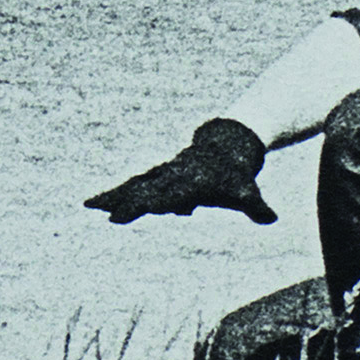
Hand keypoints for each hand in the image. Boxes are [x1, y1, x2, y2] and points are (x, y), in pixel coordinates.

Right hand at [87, 117, 276, 225]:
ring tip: (88, 204)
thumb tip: (271, 218)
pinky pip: (134, 184)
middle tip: (101, 210)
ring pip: (133, 184)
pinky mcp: (158, 175)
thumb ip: (255, 206)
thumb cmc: (236, 173)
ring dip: (111, 195)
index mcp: (191, 181)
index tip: (140, 209)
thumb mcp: (247, 190)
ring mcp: (163, 174)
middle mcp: (173, 176)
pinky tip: (96, 201)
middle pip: (144, 189)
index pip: (170, 196)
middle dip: (124, 200)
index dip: (153, 203)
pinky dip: (115, 192)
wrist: (227, 142)